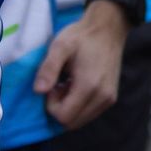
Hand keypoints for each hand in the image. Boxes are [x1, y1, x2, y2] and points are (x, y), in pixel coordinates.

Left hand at [33, 2, 126, 128]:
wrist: (109, 28)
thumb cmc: (82, 36)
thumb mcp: (60, 46)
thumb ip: (48, 69)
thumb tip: (38, 91)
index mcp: (89, 86)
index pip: (64, 116)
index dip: (52, 105)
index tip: (54, 85)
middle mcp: (102, 97)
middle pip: (72, 123)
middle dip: (60, 109)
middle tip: (60, 85)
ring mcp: (109, 99)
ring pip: (81, 120)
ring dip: (70, 108)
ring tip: (69, 85)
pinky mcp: (111, 97)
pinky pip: (90, 114)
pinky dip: (79, 106)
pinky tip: (78, 87)